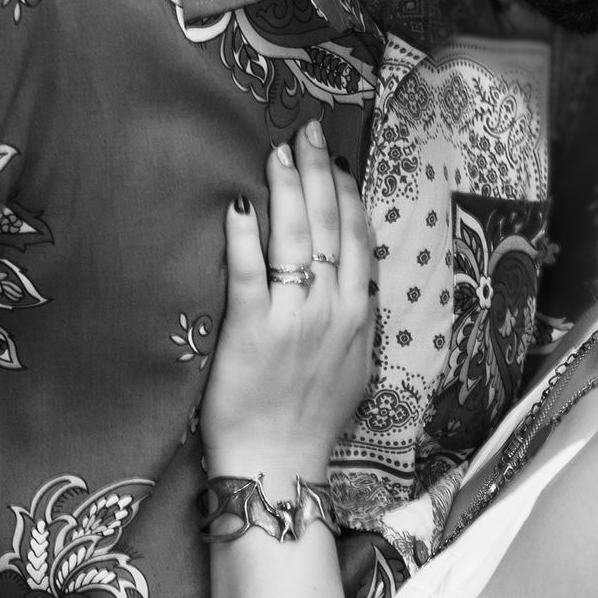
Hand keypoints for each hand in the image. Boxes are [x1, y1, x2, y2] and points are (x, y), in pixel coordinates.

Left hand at [201, 122, 373, 481]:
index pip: (356, 238)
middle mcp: (333, 310)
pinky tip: (239, 204)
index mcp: (358, 315)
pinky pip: (249, 272)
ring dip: (285, 188)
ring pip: (294, 238)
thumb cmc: (311, 422)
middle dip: (316, 172)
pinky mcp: (252, 331)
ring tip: (275, 152)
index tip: (333, 160)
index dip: (344, 193)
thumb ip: (353, 319)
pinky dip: (245, 236)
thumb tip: (349, 281)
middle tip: (304, 132)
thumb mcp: (354, 367)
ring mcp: (294, 319)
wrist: (279, 464)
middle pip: (327, 225)